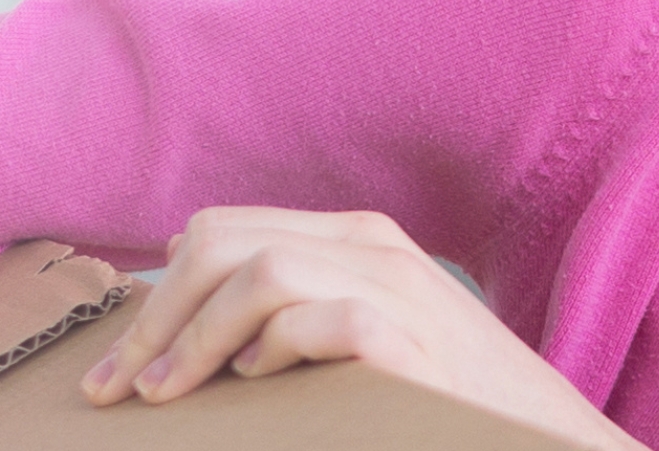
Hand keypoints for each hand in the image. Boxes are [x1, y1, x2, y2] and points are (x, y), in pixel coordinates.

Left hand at [75, 206, 639, 450]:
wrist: (539, 430)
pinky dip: (275, 349)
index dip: (155, 292)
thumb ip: (289, 299)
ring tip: (168, 391)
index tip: (119, 360)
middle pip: (223, 241)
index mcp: (354, 237)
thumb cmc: (440, 390)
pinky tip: (255, 382)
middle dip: (154, 315)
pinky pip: (326, 319)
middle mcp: (373, 246)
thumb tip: (179, 280)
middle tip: (119, 386)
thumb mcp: (361, 326)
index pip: (223, 228)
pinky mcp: (416, 339)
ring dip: (194, 337)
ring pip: (261, 274)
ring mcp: (400, 287)